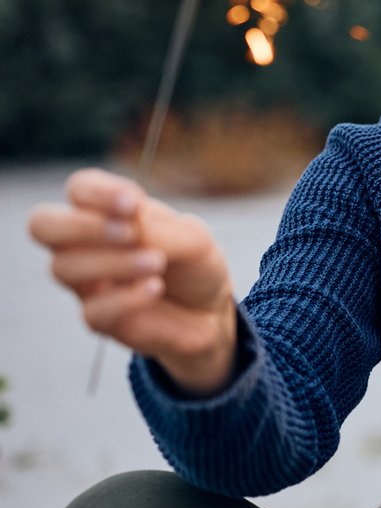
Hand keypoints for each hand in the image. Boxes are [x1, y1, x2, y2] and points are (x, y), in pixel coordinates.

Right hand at [27, 168, 238, 395]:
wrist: (212, 310)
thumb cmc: (194, 263)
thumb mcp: (191, 238)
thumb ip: (156, 228)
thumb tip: (128, 221)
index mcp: (109, 213)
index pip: (79, 188)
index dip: (97, 192)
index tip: (134, 204)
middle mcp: (86, 245)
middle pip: (42, 225)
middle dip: (82, 225)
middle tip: (132, 233)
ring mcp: (88, 283)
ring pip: (65, 267)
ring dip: (114, 261)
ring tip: (157, 263)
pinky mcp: (101, 319)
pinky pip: (93, 311)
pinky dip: (126, 298)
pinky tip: (155, 288)